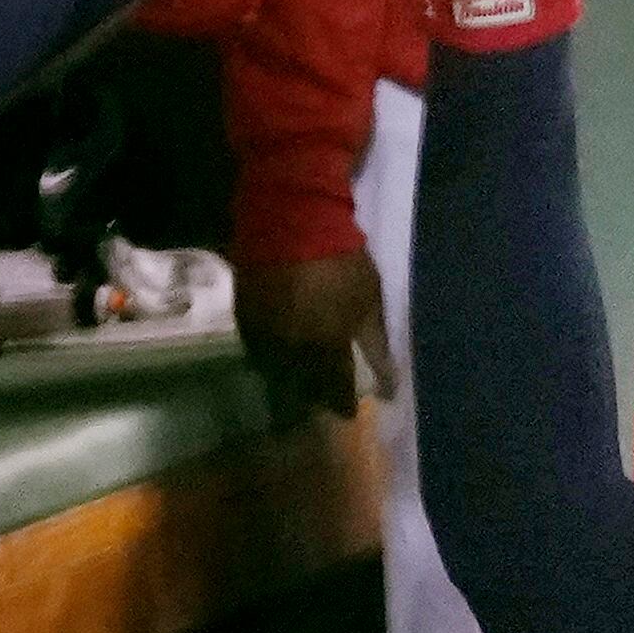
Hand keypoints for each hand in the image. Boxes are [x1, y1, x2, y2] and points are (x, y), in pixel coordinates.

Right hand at [240, 247, 393, 417]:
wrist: (292, 219)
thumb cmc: (342, 260)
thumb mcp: (369, 302)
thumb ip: (377, 346)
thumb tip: (389, 386)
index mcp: (324, 347)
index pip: (333, 391)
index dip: (342, 405)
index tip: (349, 413)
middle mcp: (290, 350)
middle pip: (301, 389)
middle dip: (314, 399)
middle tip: (323, 400)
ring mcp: (263, 335)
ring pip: (275, 374)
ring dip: (290, 383)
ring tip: (302, 383)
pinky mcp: (244, 318)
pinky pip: (257, 351)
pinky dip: (270, 358)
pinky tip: (280, 355)